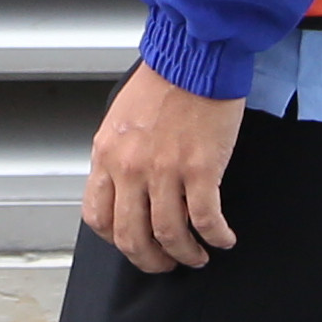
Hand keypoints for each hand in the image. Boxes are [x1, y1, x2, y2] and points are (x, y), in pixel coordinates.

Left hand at [81, 61, 244, 274]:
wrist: (195, 58)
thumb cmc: (163, 82)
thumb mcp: (120, 120)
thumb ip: (118, 156)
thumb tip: (124, 189)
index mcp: (107, 156)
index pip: (98, 217)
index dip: (117, 240)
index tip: (134, 244)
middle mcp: (131, 168)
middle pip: (132, 237)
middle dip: (151, 260)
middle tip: (166, 264)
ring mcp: (166, 170)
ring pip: (170, 235)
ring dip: (186, 254)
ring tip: (198, 256)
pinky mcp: (201, 168)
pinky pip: (206, 219)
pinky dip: (216, 237)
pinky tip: (224, 239)